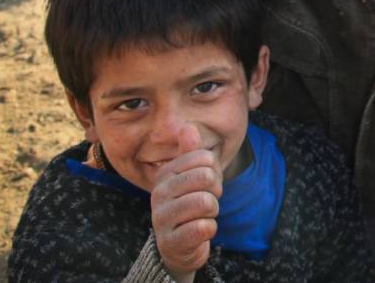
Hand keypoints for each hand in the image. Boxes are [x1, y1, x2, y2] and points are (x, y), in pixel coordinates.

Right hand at [151, 125, 221, 280]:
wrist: (178, 247)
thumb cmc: (188, 206)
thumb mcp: (192, 177)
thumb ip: (191, 153)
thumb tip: (187, 127)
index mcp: (165, 173)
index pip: (205, 158)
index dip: (214, 172)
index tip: (205, 185)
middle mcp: (159, 193)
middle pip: (206, 178)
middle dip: (215, 192)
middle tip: (205, 201)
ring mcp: (162, 218)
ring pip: (206, 202)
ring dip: (211, 212)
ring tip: (200, 217)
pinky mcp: (171, 241)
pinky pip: (204, 227)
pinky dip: (208, 229)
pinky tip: (198, 232)